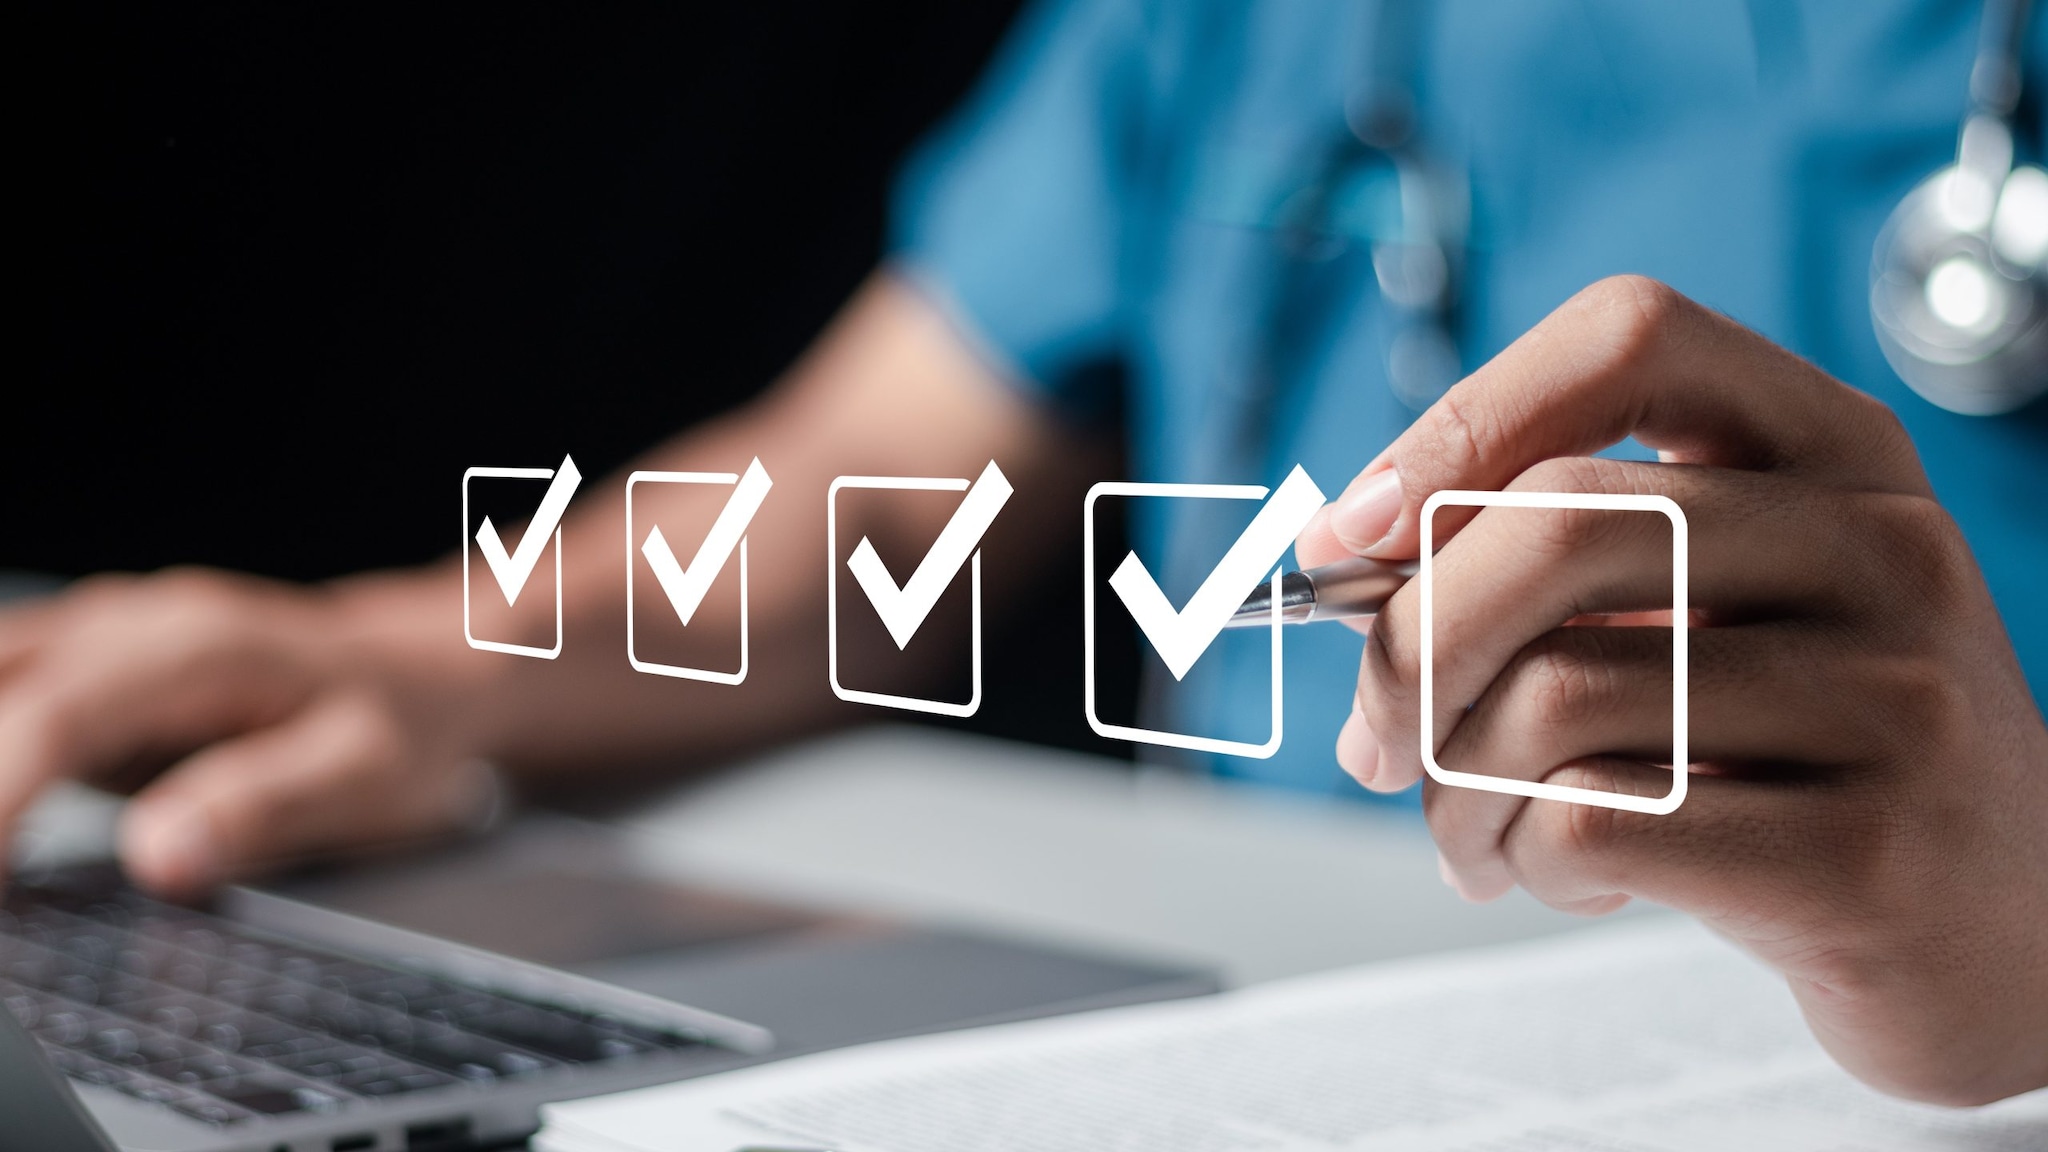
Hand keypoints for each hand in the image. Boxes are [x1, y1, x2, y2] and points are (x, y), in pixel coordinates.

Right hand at [0, 568, 500, 897]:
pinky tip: (0, 821)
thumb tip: (157, 858)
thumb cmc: (402, 722)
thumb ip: (262, 808)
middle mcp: (132, 625)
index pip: (58, 714)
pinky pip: (3, 692)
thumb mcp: (366, 774)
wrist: (425, 670)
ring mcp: (102, 638)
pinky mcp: (86, 670)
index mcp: (197, 648)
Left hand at [1296, 276, 2047, 1104]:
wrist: (2004, 933)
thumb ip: (1559, 567)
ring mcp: (1893, 695)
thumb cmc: (1810, 758)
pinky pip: (1595, 821)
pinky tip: (1570, 878)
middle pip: (1559, 520)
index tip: (1347, 533)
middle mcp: (1881, 546)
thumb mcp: (1713, 616)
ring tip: (1477, 839)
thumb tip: (1348, 568)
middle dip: (1409, 643)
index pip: (1628, 338)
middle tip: (1373, 741)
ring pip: (1552, 697)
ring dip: (1455, 792)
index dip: (1459, 420)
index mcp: (1833, 450)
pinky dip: (1526, 860)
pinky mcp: (1865, 849)